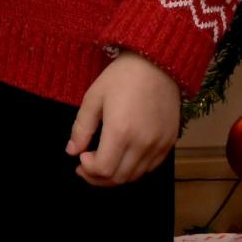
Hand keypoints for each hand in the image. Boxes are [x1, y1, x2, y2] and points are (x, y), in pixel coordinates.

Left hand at [69, 51, 180, 185]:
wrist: (157, 64)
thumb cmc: (121, 77)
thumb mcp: (94, 97)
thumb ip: (82, 128)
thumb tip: (71, 151)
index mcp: (121, 132)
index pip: (104, 169)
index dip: (88, 169)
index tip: (80, 156)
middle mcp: (143, 143)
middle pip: (119, 178)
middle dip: (98, 178)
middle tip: (85, 167)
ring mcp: (159, 145)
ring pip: (135, 176)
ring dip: (116, 176)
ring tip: (102, 164)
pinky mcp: (170, 142)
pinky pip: (151, 167)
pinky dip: (134, 169)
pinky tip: (123, 157)